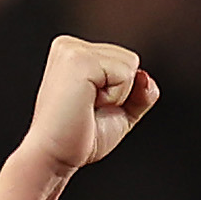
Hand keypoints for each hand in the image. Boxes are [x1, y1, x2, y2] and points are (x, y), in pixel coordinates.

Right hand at [22, 36, 156, 177]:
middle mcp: (70, 46)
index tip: (92, 106)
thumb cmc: (80, 135)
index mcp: (74, 52)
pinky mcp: (79, 59)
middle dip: (121, 92)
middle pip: (131, 60)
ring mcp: (72, 50)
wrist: (54, 154)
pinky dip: (115, 97)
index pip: (127, 62)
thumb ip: (140, 92)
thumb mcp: (121, 111)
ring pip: (130, 65)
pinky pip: (125, 74)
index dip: (121, 92)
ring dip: (117, 95)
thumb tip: (146, 77)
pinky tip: (88, 104)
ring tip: (87, 106)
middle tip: (90, 108)